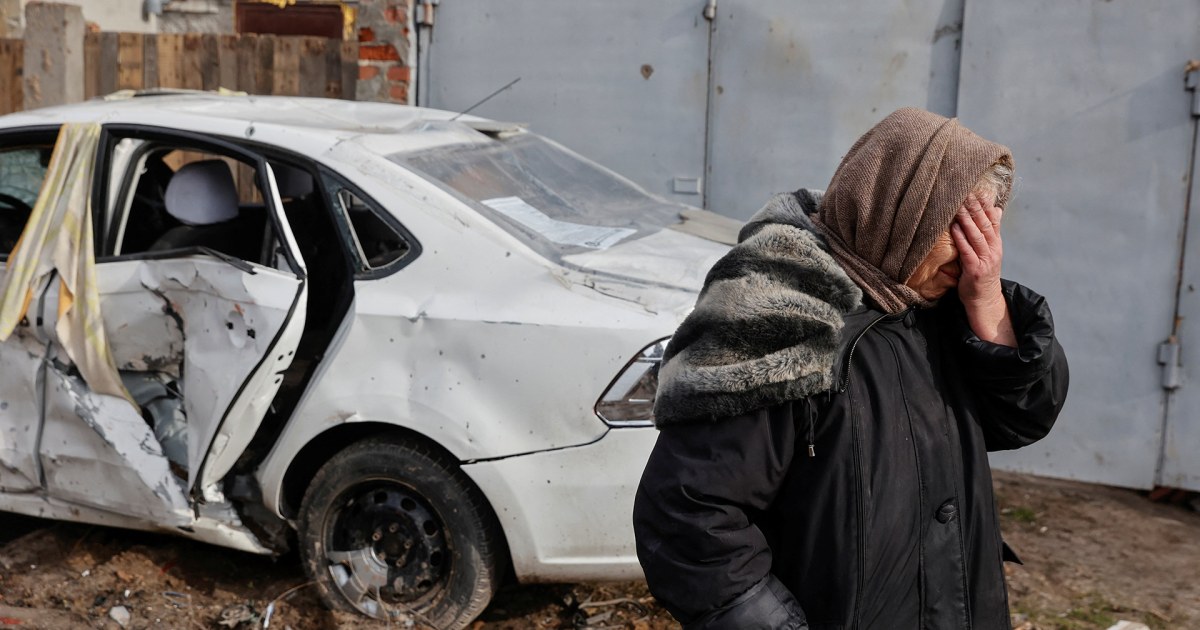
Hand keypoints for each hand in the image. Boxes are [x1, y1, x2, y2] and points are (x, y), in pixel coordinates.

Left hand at [950, 192, 1015, 346]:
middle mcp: (993, 249)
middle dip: (975, 207)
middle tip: (966, 192)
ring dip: (967, 219)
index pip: (992, 219)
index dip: (985, 204)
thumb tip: (996, 209)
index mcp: (996, 243)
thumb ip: (991, 231)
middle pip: (984, 224)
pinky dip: (961, 238)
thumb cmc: (983, 273)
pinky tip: (954, 227)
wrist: (985, 299)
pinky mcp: (974, 269)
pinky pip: (967, 250)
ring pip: (976, 235)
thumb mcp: (990, 250)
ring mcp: (985, 259)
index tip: (976, 190)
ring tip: (958, 205)